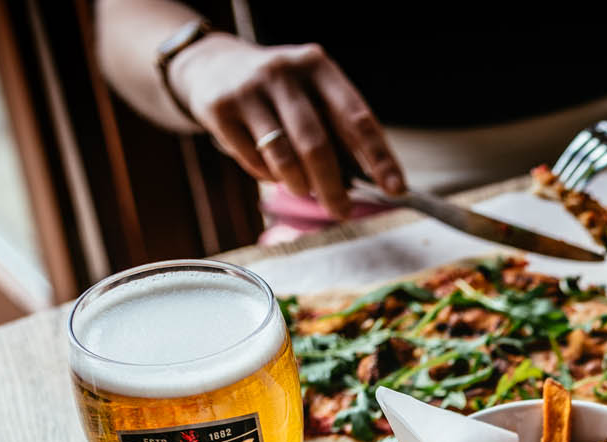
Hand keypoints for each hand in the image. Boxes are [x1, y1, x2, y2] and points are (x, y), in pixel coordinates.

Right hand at [167, 33, 402, 216]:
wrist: (210, 65)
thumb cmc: (280, 92)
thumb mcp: (312, 92)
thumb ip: (339, 128)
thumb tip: (372, 179)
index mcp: (318, 65)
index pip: (357, 118)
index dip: (379, 158)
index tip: (396, 190)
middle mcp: (284, 72)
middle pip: (317, 144)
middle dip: (334, 187)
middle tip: (343, 211)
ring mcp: (249, 89)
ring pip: (283, 157)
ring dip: (300, 185)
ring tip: (305, 190)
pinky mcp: (220, 109)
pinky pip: (253, 161)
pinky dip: (269, 177)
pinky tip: (273, 171)